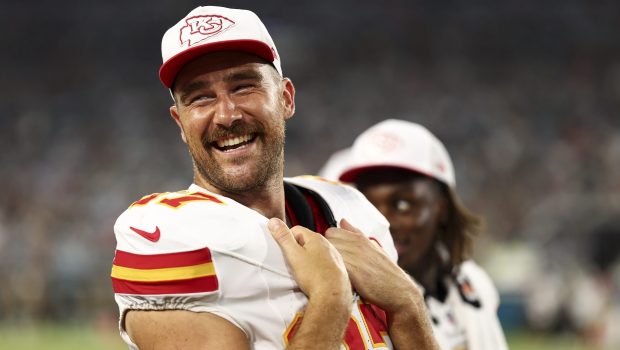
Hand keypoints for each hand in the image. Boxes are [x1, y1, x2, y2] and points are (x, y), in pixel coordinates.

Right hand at [268, 218, 351, 348]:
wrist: (333, 296)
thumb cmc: (315, 276)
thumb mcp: (293, 255)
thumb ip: (283, 237)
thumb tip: (274, 221)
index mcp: (316, 238)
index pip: (296, 230)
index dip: (287, 240)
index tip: (285, 251)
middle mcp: (327, 245)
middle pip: (306, 241)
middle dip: (298, 250)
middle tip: (293, 263)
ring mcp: (334, 256)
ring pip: (316, 253)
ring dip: (308, 259)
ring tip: (303, 272)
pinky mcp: (337, 268)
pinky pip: (323, 263)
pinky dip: (317, 268)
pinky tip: (314, 277)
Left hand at [326, 219, 438, 348]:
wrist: (399, 292)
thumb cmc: (385, 271)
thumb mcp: (372, 247)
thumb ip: (355, 233)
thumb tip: (343, 220)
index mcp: (360, 238)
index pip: (331, 231)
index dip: (330, 242)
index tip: (334, 253)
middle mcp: (356, 245)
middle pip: (327, 241)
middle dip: (327, 251)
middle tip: (333, 263)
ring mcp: (354, 257)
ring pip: (328, 253)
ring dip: (328, 262)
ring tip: (335, 271)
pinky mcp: (352, 272)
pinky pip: (334, 266)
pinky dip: (333, 271)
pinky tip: (338, 278)